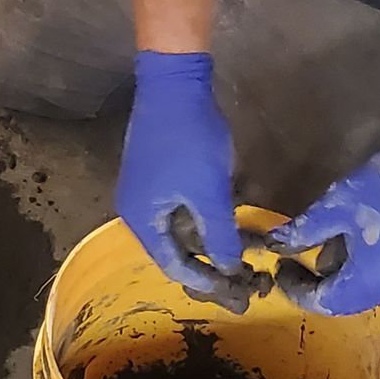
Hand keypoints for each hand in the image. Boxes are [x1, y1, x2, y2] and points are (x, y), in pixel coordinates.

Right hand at [115, 52, 247, 307]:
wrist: (174, 83)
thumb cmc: (189, 141)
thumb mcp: (209, 193)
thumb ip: (220, 236)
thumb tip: (229, 270)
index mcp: (141, 219)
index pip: (172, 266)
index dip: (205, 282)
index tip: (236, 295)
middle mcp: (137, 210)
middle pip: (174, 250)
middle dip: (209, 265)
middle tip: (242, 280)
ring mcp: (146, 190)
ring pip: (180, 229)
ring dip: (210, 242)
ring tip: (242, 254)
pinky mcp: (159, 174)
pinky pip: (181, 209)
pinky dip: (205, 220)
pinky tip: (229, 222)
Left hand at [266, 106, 379, 315]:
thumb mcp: (339, 205)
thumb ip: (305, 230)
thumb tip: (277, 244)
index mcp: (373, 283)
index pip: (324, 302)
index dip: (297, 288)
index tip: (279, 269)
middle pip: (348, 299)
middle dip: (320, 280)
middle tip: (297, 256)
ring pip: (368, 287)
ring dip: (344, 272)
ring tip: (325, 242)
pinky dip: (367, 266)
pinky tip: (358, 240)